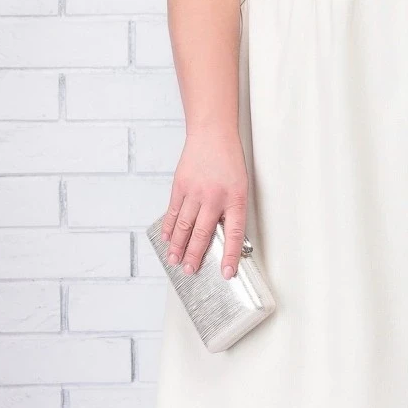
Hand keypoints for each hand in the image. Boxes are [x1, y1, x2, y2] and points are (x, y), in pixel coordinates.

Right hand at [161, 128, 248, 278]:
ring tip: (175, 260)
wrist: (213, 134)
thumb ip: (231, 210)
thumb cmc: (229, 161)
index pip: (234, 234)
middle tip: (191, 270)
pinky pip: (173, 212)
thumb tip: (222, 236)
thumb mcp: (240, 186)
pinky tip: (167, 239)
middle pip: (202, 234)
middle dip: (195, 256)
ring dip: (178, 246)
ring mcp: (195, 192)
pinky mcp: (180, 186)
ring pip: (184, 226)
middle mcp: (214, 197)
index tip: (227, 273)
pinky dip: (169, 227)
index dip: (231, 256)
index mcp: (235, 199)